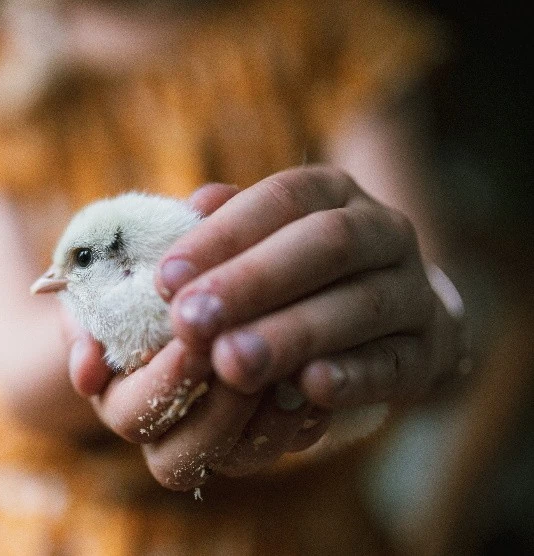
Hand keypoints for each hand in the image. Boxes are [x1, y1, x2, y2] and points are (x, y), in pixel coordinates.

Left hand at [69, 167, 465, 488]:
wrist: (385, 323)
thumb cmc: (290, 277)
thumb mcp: (255, 241)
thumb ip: (217, 230)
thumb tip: (185, 210)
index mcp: (332, 193)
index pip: (282, 198)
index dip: (223, 236)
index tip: (165, 280)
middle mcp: (382, 230)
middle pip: (326, 245)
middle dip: (252, 283)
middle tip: (190, 322)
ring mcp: (412, 291)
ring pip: (360, 305)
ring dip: (293, 334)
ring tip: (230, 364)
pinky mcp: (425, 352)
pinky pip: (393, 362)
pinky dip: (354, 376)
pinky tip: (309, 388)